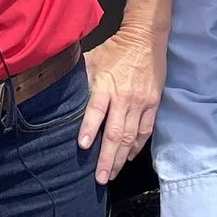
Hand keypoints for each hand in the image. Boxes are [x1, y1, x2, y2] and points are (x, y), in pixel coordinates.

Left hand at [78, 27, 163, 184]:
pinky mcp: (153, 104)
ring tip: (112, 174)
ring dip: (122, 158)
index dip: (89, 128)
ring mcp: (141, 103)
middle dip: (108, 158)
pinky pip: (145, 130)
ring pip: (131, 137)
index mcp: (106, 85)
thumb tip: (63, 93)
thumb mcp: (93, 58)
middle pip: (115, 133)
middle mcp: (124, 97)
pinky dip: (137, 146)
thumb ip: (81, 78)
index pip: (96, 110)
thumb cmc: (115, 49)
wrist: (146, 38)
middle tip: (100, 178)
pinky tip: (129, 157)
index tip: (83, 146)